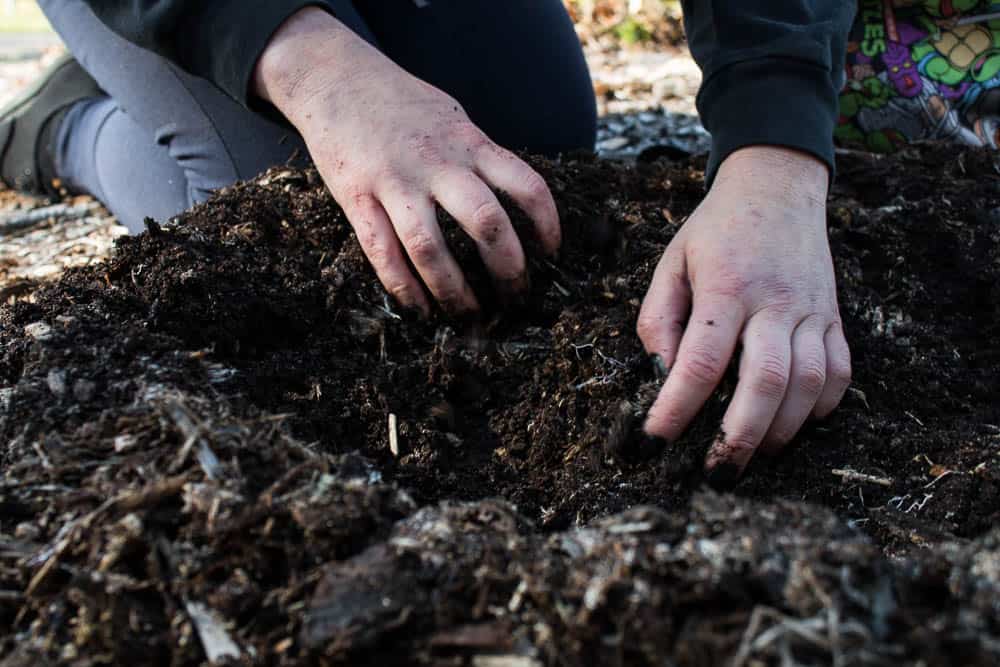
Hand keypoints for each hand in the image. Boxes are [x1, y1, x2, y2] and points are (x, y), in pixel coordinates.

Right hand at [253, 8, 559, 315]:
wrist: (334, 77)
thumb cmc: (401, 103)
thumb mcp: (452, 118)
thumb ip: (479, 156)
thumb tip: (511, 199)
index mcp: (468, 142)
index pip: (525, 184)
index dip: (546, 223)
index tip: (551, 251)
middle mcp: (436, 163)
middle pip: (485, 222)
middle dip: (507, 269)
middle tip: (515, 297)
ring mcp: (394, 182)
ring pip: (430, 249)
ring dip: (454, 291)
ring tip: (470, 315)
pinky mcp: (357, 198)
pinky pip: (383, 254)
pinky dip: (404, 288)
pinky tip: (421, 309)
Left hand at [637, 146, 851, 481]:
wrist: (778, 188)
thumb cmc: (715, 232)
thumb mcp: (672, 263)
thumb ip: (660, 320)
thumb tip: (661, 376)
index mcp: (727, 287)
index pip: (702, 361)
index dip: (676, 407)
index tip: (653, 441)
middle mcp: (776, 302)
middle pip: (767, 381)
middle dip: (740, 437)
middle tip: (715, 474)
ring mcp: (813, 311)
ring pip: (808, 384)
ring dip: (781, 431)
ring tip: (751, 456)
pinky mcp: (835, 318)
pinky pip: (838, 373)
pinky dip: (819, 408)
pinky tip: (793, 424)